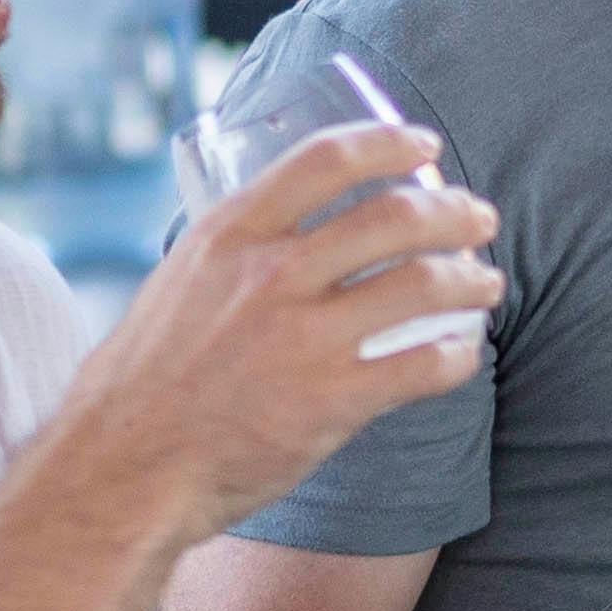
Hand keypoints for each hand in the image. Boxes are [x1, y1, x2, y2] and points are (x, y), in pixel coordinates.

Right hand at [65, 122, 503, 532]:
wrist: (124, 467)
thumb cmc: (144, 382)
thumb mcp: (175, 285)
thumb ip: (231, 255)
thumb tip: (278, 233)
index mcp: (230, 235)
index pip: (326, 159)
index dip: (390, 143)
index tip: (426, 146)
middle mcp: (271, 274)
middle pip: (395, 217)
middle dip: (455, 213)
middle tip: (480, 221)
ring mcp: (304, 337)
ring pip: (424, 284)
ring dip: (472, 280)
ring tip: (487, 285)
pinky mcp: (332, 401)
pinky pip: (424, 366)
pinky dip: (457, 357)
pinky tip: (462, 355)